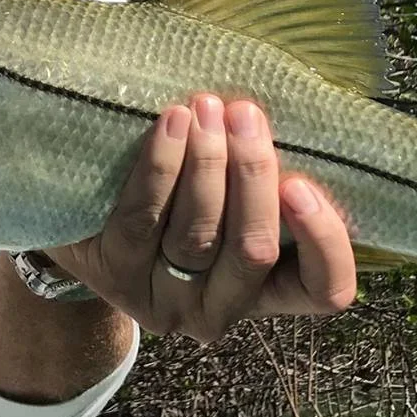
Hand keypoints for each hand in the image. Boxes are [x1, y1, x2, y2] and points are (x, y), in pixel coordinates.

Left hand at [45, 94, 358, 343]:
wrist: (91, 225)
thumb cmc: (184, 198)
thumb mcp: (234, 195)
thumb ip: (264, 178)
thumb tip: (275, 121)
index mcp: (271, 291)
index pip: (325, 288)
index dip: (323, 240)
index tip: (300, 182)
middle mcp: (222, 308)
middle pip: (253, 251)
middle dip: (252, 175)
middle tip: (245, 114)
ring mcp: (166, 301)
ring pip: (198, 235)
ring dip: (206, 163)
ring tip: (206, 108)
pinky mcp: (117, 278)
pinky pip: (142, 219)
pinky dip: (161, 167)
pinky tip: (172, 123)